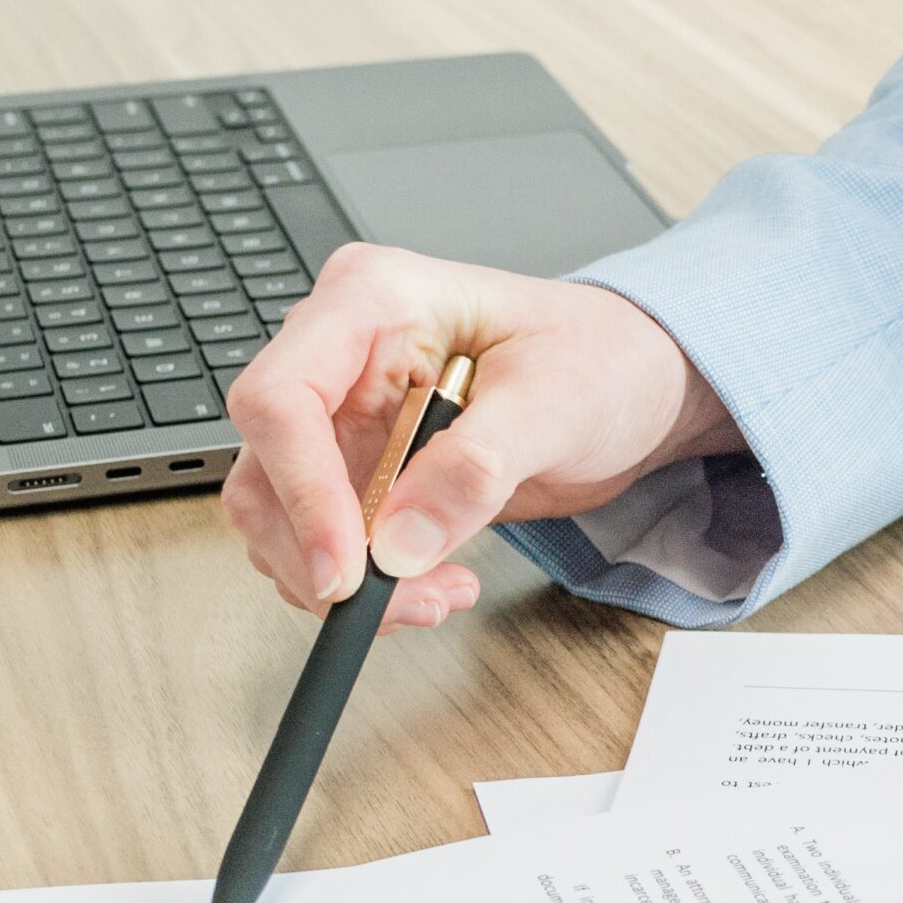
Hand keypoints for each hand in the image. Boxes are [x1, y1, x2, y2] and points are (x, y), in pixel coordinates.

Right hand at [220, 244, 737, 630]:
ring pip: (282, 517)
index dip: (301, 489)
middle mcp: (342, 357)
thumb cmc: (604, 358)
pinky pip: (329, 541)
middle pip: (265, 467)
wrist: (637, 387)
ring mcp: (348, 418)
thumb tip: (401, 540)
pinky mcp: (366, 473)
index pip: (282, 396)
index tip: (345, 568)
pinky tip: (436, 582)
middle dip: (319, 552)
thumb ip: (477, 468)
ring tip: (437, 595)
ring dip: (344, 580)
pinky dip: (368, 584)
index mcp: (373, 300)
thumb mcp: (556, 402)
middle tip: (397, 602)